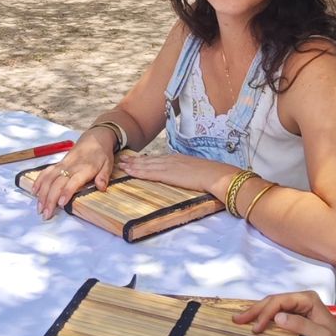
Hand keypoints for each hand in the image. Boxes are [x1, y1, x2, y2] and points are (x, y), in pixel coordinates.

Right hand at [29, 129, 116, 217]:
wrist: (95, 138)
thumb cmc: (101, 154)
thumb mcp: (108, 164)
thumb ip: (103, 176)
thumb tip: (102, 187)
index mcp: (84, 168)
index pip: (73, 181)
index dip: (66, 192)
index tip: (61, 203)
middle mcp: (71, 167)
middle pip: (57, 183)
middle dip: (50, 199)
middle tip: (46, 214)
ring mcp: (63, 165)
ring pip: (48, 179)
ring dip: (42, 194)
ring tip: (39, 208)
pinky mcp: (58, 164)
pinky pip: (46, 172)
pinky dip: (39, 181)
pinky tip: (34, 192)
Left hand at [119, 151, 233, 196]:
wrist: (215, 175)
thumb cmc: (211, 175)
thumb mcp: (196, 171)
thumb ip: (187, 172)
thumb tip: (185, 177)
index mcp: (177, 159)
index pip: (157, 159)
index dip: (145, 159)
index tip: (135, 159)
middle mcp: (170, 160)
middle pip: (148, 160)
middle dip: (134, 160)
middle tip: (121, 159)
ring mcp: (168, 166)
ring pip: (145, 165)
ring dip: (132, 165)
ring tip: (120, 164)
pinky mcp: (167, 174)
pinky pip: (148, 172)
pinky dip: (137, 171)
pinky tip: (128, 172)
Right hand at [233, 291, 335, 335]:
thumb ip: (301, 326)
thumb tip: (277, 317)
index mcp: (308, 300)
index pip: (281, 301)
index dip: (266, 312)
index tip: (255, 328)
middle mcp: (302, 301)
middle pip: (274, 301)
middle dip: (255, 310)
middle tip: (237, 320)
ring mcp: (299, 310)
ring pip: (273, 308)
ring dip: (256, 314)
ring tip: (239, 320)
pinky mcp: (296, 320)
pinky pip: (276, 317)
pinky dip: (263, 320)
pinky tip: (253, 324)